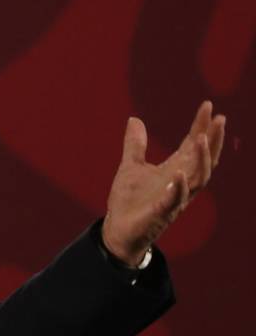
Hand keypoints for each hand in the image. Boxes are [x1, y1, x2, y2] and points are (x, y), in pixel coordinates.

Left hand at [102, 101, 224, 265]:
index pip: (192, 145)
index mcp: (174, 170)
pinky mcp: (160, 213)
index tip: (208, 106)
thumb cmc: (129, 200)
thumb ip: (135, 144)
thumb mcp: (131, 166)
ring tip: (201, 137)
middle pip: (204, 159)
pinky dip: (178, 187)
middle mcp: (180, 183)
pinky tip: (178, 174)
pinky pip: (174, 200)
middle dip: (213, 140)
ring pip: (197, 178)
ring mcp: (173, 198)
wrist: (117, 230)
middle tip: (219, 118)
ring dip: (201, 159)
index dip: (201, 126)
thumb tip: (135, 119)